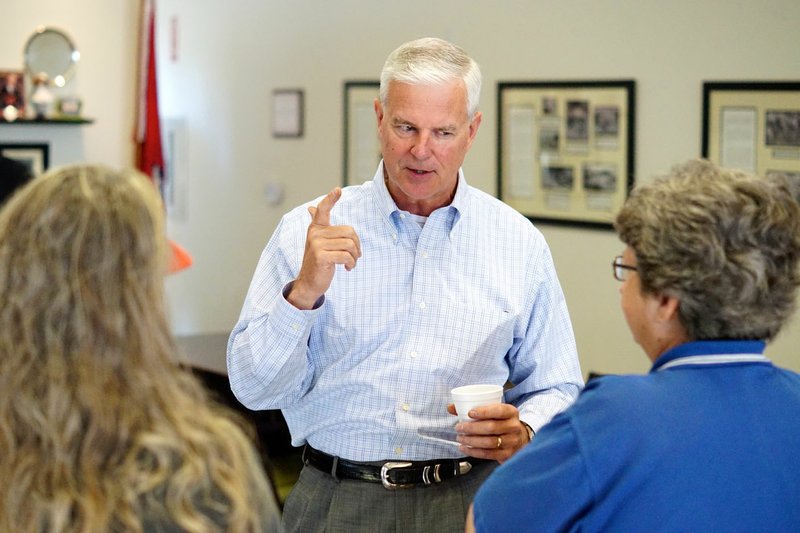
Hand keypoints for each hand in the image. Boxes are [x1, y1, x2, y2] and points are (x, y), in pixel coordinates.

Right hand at [286, 188, 360, 309]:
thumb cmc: (318, 262)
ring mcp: (317, 244)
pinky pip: (346, 256)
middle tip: (355, 256)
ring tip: (350, 263)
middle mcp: (315, 233)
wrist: (309, 283)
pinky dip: (351, 263)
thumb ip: (318, 226)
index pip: (323, 209)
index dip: (331, 199)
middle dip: (357, 245)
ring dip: (355, 257)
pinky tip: (347, 268)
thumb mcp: (318, 242)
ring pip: (350, 245)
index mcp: (316, 228)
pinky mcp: (321, 256)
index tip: (338, 190)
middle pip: (349, 232)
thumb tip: (310, 208)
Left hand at [448, 403, 530, 462]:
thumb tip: (451, 407)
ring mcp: (512, 442)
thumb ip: (473, 407)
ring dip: (471, 440)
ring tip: (460, 438)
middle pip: (491, 427)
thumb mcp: (494, 411)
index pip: (498, 411)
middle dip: (472, 428)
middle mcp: (514, 426)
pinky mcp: (507, 454)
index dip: (484, 412)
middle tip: (459, 427)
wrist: (519, 439)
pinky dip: (474, 452)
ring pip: (489, 442)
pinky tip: (464, 448)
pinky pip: (488, 454)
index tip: (469, 413)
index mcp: (511, 412)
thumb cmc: (501, 422)